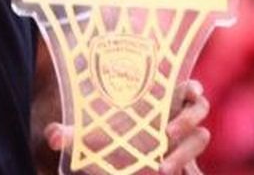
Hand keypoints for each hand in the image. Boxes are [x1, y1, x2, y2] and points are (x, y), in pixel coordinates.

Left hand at [43, 79, 210, 174]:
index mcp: (162, 102)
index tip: (190, 90)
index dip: (193, 87)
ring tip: (163, 168)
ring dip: (186, 152)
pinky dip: (194, 171)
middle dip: (187, 120)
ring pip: (201, 138)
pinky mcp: (187, 163)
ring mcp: (185, 141)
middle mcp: (178, 118)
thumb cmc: (109, 141)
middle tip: (167, 134)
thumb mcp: (90, 139)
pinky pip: (199, 167)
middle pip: (200, 110)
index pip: (189, 88)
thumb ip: (72, 135)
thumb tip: (51, 136)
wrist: (120, 165)